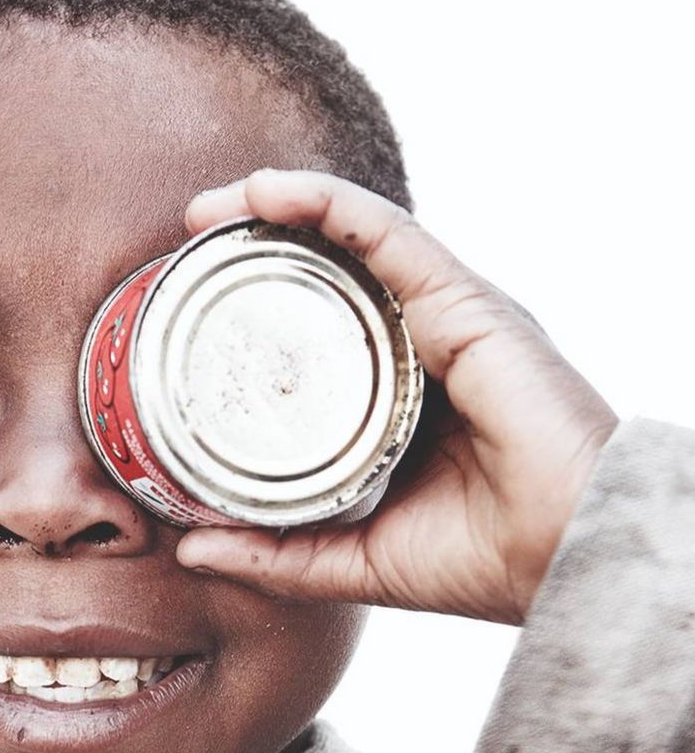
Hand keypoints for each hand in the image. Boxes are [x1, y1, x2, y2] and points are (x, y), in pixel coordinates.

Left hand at [175, 169, 618, 624]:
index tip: (193, 303)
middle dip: (258, 242)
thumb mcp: (354, 559)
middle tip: (190, 237)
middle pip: (335, 270)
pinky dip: (325, 203)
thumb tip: (194, 551)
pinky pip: (385, 231)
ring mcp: (448, 317)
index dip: (262, 302)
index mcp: (406, 396)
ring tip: (210, 210)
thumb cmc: (483, 560)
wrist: (563, 559)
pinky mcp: (463, 301)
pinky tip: (266, 191)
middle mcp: (428, 344)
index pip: (328, 326)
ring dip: (278, 206)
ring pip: (355, 236)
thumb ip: (279, 555)